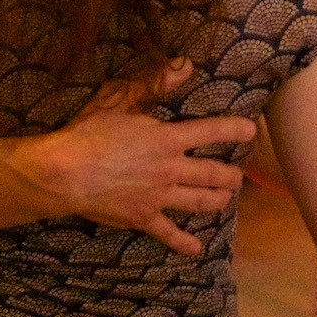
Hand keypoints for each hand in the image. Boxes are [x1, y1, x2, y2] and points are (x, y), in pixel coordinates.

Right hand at [15, 61, 257, 255]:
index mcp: (167, 139)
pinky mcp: (143, 218)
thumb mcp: (119, 99)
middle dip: (230, 175)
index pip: (210, 131)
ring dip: (217, 201)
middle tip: (238, 177)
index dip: (234, 130)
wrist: (65, 173)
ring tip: (226, 200)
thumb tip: (185, 66)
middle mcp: (170, 169)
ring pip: (199, 202)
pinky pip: (168, 233)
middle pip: (212, 174)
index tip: (252, 131)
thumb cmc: (88, 133)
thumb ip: (153, 84)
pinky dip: (183, 243)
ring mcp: (159, 197)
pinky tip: (196, 250)